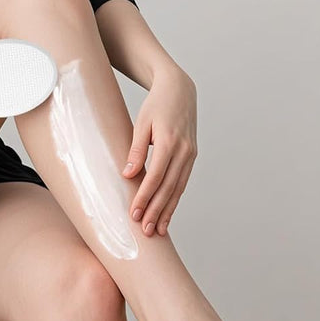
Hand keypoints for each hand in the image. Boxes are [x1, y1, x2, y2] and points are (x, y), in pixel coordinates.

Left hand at [121, 66, 197, 237]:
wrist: (179, 90)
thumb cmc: (155, 105)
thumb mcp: (141, 122)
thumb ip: (136, 149)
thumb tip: (128, 175)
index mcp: (169, 142)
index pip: (155, 176)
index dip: (144, 197)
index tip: (134, 213)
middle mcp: (183, 151)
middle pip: (168, 187)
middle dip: (156, 210)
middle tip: (145, 230)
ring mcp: (190, 155)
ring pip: (178, 188)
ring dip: (168, 210)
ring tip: (157, 229)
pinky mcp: (191, 156)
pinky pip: (183, 182)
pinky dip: (175, 199)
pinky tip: (168, 213)